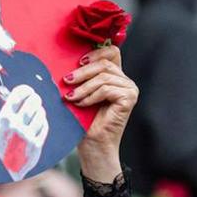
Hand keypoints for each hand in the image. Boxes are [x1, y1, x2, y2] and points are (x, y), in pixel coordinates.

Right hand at [0, 84, 47, 180]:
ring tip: (37, 112)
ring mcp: (27, 135)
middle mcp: (16, 126)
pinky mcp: (37, 144)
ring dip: (40, 111)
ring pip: (40, 114)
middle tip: (35, 99)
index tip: (28, 90)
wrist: (10, 166)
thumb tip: (19, 93)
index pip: (17, 96)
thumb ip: (9, 112)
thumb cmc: (6, 142)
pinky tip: (39, 123)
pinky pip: (44, 126)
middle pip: (32, 103)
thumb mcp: (1, 127)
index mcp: (4, 119)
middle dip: (35, 99)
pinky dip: (43, 123)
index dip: (25, 90)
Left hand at [65, 45, 137, 181]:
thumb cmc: (85, 121)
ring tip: (72, 97)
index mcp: (116, 76)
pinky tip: (82, 104)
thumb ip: (82, 75)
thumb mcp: (81, 92)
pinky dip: (90, 96)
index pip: (111, 52)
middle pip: (104, 63)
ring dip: (84, 87)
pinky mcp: (129, 98)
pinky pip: (106, 89)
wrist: (93, 145)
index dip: (96, 53)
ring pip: (103, 76)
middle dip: (82, 72)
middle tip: (67, 80)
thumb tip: (67, 59)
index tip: (78, 61)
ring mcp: (130, 89)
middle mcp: (125, 81)